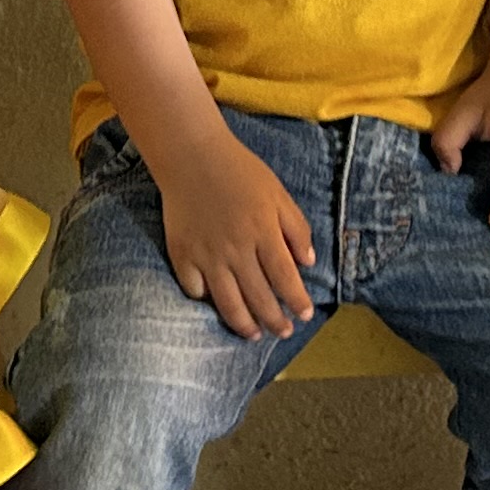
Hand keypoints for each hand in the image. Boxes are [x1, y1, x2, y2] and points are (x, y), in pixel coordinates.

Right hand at [152, 134, 318, 340]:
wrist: (191, 154)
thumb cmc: (240, 170)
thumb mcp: (278, 193)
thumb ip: (296, 228)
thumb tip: (309, 263)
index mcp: (263, 232)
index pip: (285, 278)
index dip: (297, 301)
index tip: (305, 315)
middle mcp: (236, 249)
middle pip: (259, 297)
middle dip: (275, 320)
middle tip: (284, 332)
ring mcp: (207, 255)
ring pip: (228, 302)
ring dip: (244, 324)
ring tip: (254, 334)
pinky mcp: (181, 254)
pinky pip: (194, 288)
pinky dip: (205, 300)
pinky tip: (216, 304)